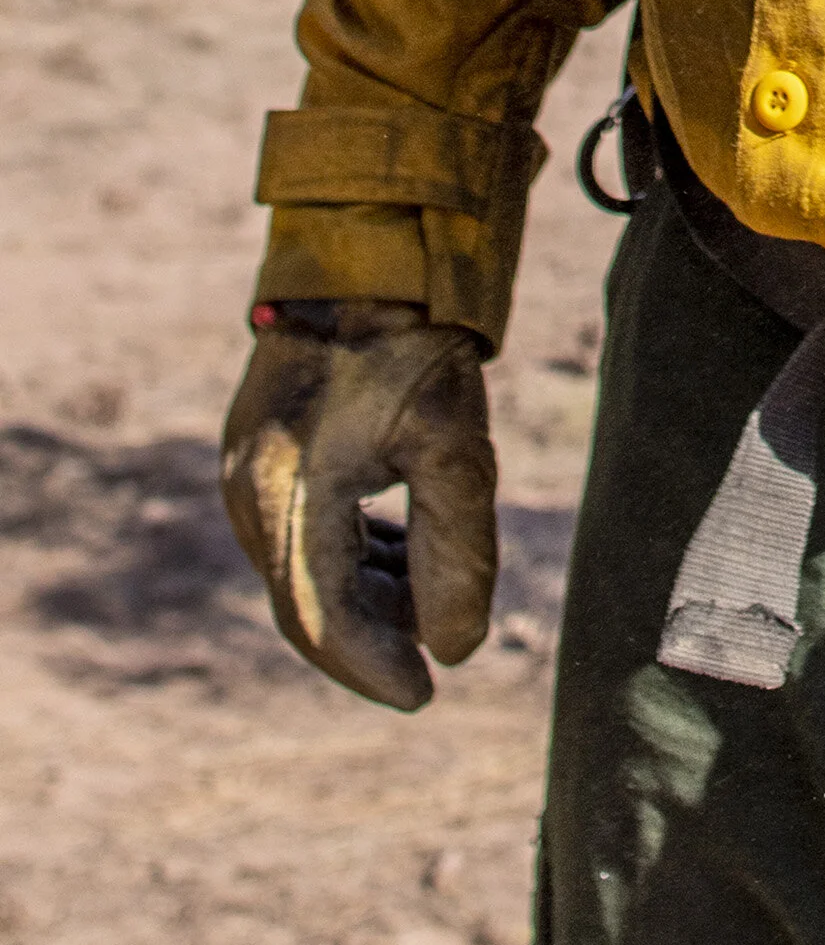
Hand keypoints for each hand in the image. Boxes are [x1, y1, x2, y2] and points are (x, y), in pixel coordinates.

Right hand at [221, 300, 497, 709]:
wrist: (367, 251)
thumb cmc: (412, 344)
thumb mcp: (453, 442)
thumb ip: (455, 549)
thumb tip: (457, 649)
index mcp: (287, 493)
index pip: (321, 616)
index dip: (372, 666)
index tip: (426, 693)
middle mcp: (249, 490)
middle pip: (304, 603)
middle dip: (367, 640)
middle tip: (428, 665)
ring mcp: (248, 469)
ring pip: (301, 571)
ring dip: (362, 599)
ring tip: (423, 606)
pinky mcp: (262, 450)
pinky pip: (299, 532)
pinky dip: (348, 557)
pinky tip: (395, 555)